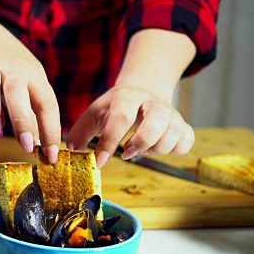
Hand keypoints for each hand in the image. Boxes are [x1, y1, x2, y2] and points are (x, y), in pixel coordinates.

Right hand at [0, 9, 60, 162]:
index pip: (46, 103)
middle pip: (17, 91)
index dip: (50, 130)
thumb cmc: (15, 72)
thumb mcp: (32, 86)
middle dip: (22, 121)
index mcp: (33, 75)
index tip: (51, 155)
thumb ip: (34, 114)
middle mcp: (12, 69)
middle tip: (27, 146)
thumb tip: (39, 145)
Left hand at [65, 85, 194, 167]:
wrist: (143, 92)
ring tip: (139, 147)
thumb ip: (80, 133)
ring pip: (172, 136)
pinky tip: (156, 147)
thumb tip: (68, 152)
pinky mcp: (183, 126)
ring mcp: (172, 114)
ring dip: (154, 150)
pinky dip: (172, 151)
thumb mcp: (95, 114)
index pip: (120, 118)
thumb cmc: (115, 107)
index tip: (100, 161)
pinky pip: (185, 143)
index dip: (110, 142)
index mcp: (127, 98)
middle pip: (155, 124)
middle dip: (139, 144)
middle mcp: (153, 104)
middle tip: (126, 152)